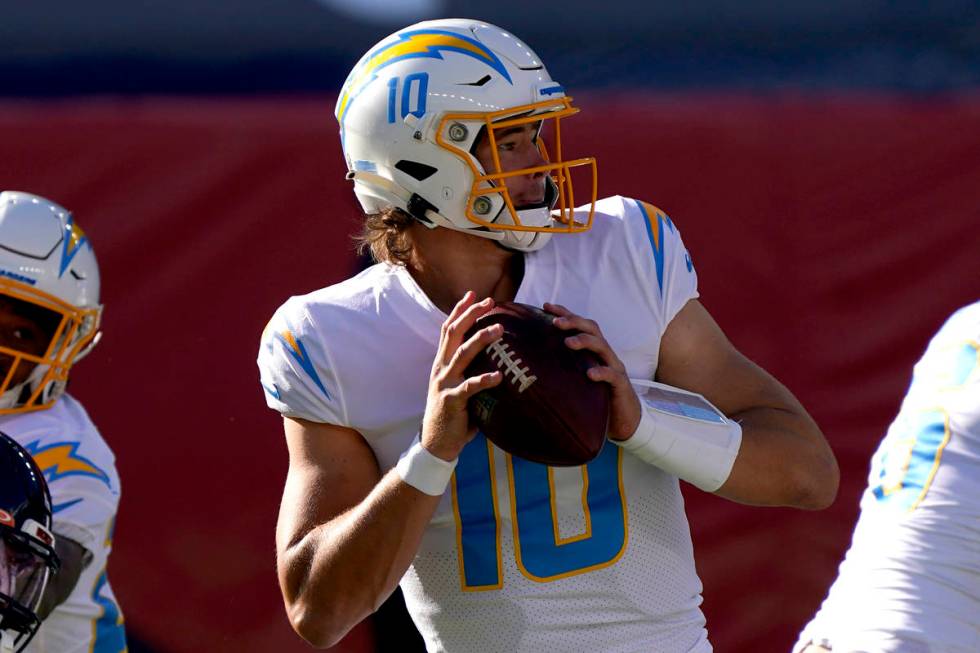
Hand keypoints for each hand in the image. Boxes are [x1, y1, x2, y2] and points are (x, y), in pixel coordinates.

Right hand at [421, 292, 503, 460]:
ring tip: (499, 329)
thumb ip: (472, 371)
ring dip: (481, 339)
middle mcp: (441, 368)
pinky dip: (484, 380)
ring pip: (462, 354)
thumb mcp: (460, 387)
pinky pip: (470, 387)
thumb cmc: (454, 414)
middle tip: (489, 301)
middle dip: (470, 314)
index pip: (449, 329)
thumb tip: (499, 360)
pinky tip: (499, 376)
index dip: (460, 310)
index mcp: (442, 362)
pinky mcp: (452, 401)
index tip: (474, 294)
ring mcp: (445, 383)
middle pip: (454, 333)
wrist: (435, 443)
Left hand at [544, 302, 640, 440]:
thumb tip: (532, 362)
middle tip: (555, 322)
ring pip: (603, 346)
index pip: (579, 325)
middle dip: (574, 322)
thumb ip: (563, 367)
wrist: (624, 418)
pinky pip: (613, 375)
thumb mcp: (578, 377)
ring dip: (585, 341)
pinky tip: (589, 374)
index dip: (564, 313)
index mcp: (593, 350)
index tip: (545, 305)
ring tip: (568, 342)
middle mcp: (605, 354)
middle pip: (592, 329)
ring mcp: (614, 367)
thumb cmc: (596, 396)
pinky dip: (601, 372)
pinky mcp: (621, 385)